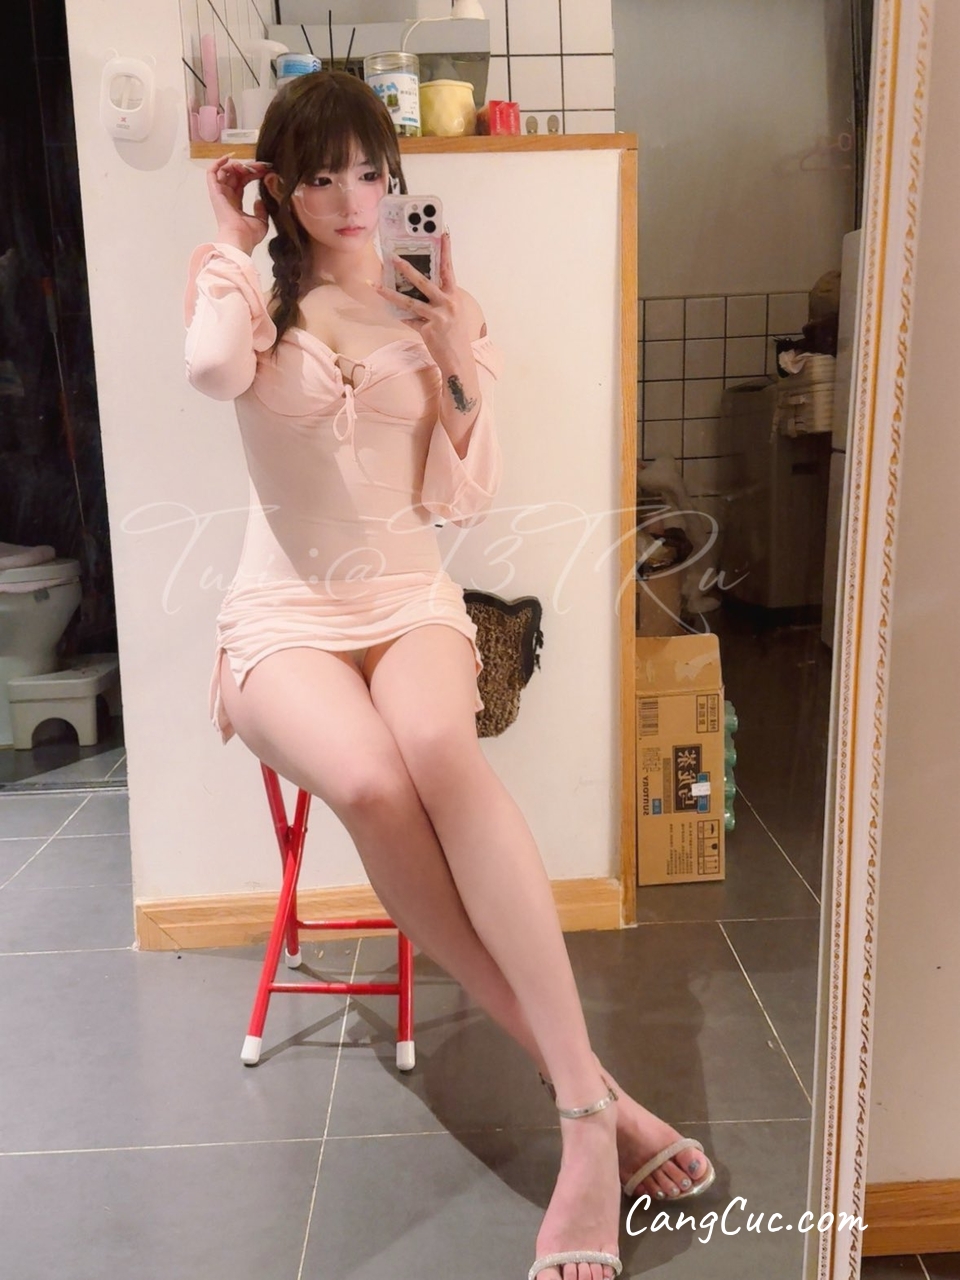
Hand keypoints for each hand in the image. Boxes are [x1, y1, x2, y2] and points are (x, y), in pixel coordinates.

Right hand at [206, 155, 271, 255]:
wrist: (240, 239)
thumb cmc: (248, 235)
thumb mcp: (261, 222)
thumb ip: (261, 210)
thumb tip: (259, 200)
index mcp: (236, 203)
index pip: (242, 181)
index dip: (253, 173)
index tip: (265, 170)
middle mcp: (227, 197)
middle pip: (235, 174)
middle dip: (248, 167)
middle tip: (261, 166)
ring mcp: (220, 193)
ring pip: (225, 171)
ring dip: (237, 164)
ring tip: (249, 166)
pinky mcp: (215, 191)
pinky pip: (212, 173)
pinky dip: (218, 163)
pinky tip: (229, 158)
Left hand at [373, 231, 473, 364]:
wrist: (459, 361)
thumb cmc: (455, 337)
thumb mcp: (451, 315)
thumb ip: (438, 302)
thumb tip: (417, 293)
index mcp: (454, 297)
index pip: (449, 269)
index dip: (445, 251)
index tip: (443, 234)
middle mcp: (448, 304)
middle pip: (424, 282)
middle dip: (408, 269)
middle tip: (394, 257)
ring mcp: (438, 316)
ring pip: (410, 302)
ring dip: (390, 293)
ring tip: (376, 285)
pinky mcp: (428, 329)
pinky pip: (409, 320)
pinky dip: (401, 317)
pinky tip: (390, 311)